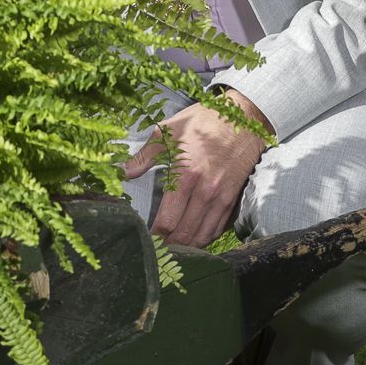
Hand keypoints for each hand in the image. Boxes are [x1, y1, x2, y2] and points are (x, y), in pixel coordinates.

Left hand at [122, 91, 269, 248]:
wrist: (244, 117)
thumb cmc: (203, 121)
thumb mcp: (168, 131)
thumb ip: (144, 156)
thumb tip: (121, 171)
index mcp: (184, 176)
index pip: (167, 221)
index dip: (154, 235)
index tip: (146, 239)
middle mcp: (204, 192)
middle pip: (184, 235)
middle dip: (168, 245)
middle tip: (157, 247)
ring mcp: (221, 197)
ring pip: (202, 237)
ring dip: (187, 246)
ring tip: (173, 245)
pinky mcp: (233, 199)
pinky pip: (217, 229)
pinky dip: (204, 237)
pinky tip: (193, 235)